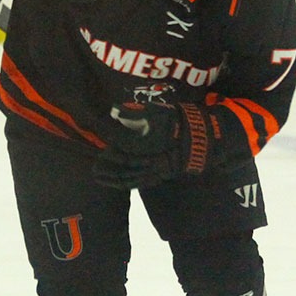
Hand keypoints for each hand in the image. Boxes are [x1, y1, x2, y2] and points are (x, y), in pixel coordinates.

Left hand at [93, 102, 211, 188]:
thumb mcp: (158, 112)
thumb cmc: (179, 123)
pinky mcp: (160, 176)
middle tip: (94, 169)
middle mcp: (151, 164)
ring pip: (130, 181)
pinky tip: (117, 183)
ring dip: (113, 180)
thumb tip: (114, 110)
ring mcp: (156, 172)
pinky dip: (126, 185)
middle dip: (107, 171)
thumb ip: (135, 112)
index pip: (124, 155)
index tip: (101, 151)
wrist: (201, 139)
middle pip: (124, 171)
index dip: (110, 155)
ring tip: (100, 178)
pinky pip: (139, 184)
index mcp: (149, 149)